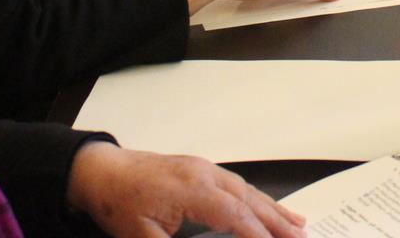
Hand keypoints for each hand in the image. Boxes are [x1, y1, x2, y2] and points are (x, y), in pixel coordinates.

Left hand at [66, 142, 304, 237]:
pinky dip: (258, 198)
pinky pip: (238, 184)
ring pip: (248, 190)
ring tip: (298, 225)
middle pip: (250, 201)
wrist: (101, 171)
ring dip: (274, 209)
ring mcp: (205, 169)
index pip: (236, 215)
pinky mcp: (201, 169)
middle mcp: (204, 175)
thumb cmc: (118, 202)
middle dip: (278, 222)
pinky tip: (268, 206)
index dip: (259, 235)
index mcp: (192, 189)